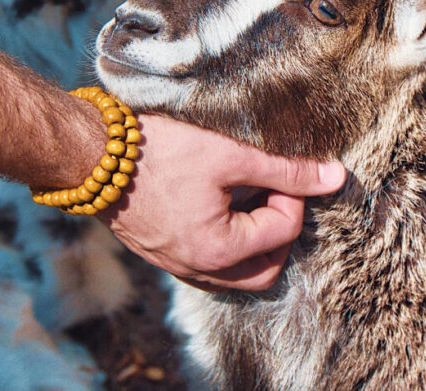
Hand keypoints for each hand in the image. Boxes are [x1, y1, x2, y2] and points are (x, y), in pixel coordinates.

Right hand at [101, 114, 345, 291]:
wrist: (90, 154)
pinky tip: (220, 204)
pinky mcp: (160, 254)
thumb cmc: (160, 152)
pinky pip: (206, 264)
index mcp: (219, 250)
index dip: (292, 193)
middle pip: (264, 270)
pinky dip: (225, 242)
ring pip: (234, 273)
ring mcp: (176, 265)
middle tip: (275, 191)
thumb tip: (335, 177)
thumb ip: (285, 170)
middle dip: (279, 231)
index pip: (283, 230)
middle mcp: (198, 269)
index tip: (277, 167)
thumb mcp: (229, 154)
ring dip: (253, 240)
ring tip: (248, 195)